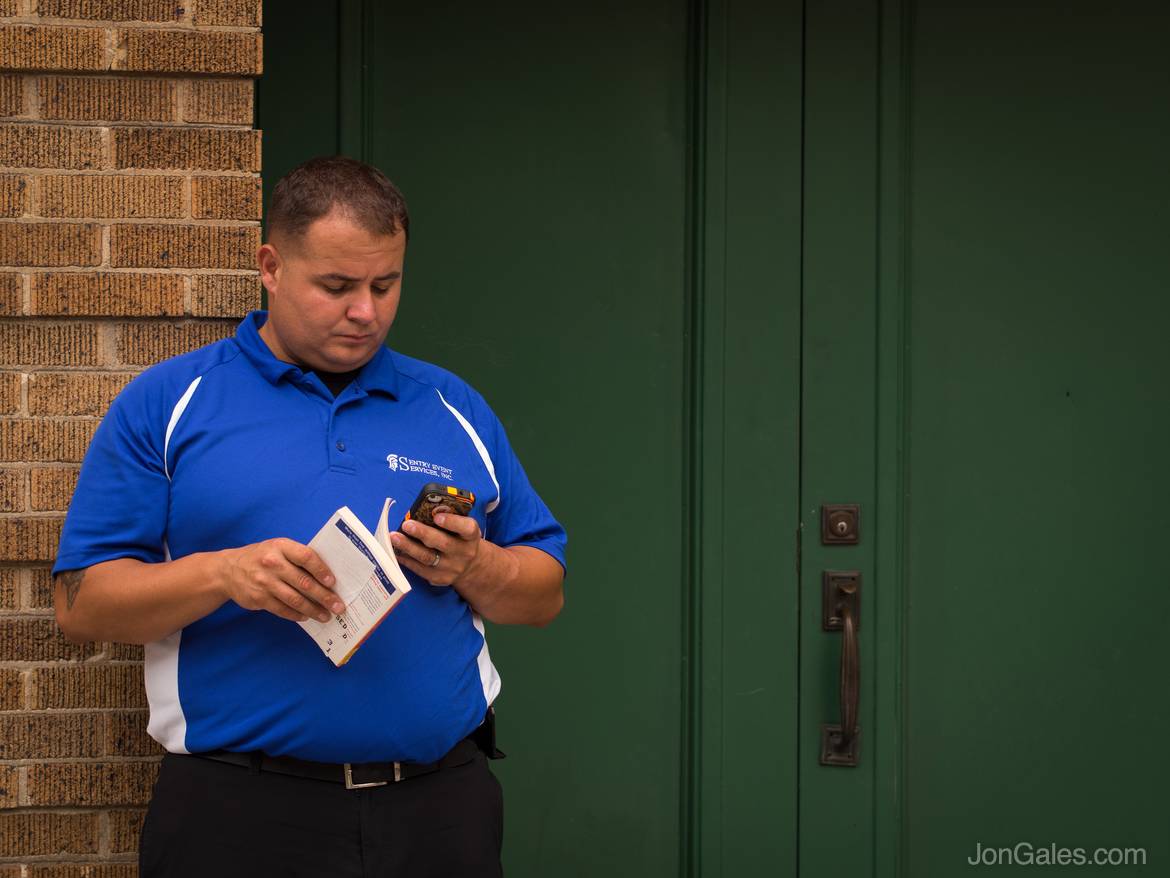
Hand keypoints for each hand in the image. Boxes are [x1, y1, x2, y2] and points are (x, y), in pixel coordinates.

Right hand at [220, 538, 343, 622]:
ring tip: (326, 616)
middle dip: (324, 596)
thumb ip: (298, 557)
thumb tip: (327, 575)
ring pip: (294, 599)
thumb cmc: (262, 557)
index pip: (306, 557)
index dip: (322, 570)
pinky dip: (296, 615)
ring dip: (313, 610)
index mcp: (281, 546)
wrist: (227, 570)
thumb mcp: (278, 548)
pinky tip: (306, 617)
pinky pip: (282, 609)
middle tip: (338, 606)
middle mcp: (272, 563)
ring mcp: (264, 582)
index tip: (333, 582)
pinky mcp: (258, 598)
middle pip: (304, 582)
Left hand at [390, 510, 484, 585]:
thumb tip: (423, 510)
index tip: (437, 517)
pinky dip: (407, 559)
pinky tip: (396, 551)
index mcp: (471, 536)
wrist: (470, 567)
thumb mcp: (463, 528)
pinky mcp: (440, 578)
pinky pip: (420, 569)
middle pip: (443, 543)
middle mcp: (464, 553)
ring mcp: (452, 568)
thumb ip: (449, 519)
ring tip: (394, 537)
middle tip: (406, 525)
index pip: (466, 528)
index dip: (452, 522)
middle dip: (423, 533)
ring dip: (409, 547)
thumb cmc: (460, 540)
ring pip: (427, 558)